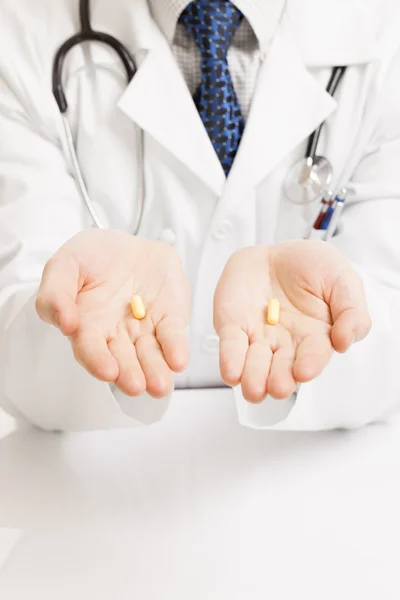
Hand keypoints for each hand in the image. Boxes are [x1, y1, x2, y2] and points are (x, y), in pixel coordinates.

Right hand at [36, 229, 189, 397]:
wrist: (128, 243)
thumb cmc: (93, 257)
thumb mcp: (65, 264)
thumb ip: (56, 293)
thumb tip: (64, 323)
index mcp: (88, 326)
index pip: (90, 349)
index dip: (97, 360)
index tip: (107, 370)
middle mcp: (117, 334)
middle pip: (122, 360)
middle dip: (129, 374)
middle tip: (135, 385)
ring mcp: (145, 328)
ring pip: (150, 354)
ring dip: (155, 371)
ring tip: (159, 385)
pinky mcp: (170, 318)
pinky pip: (173, 334)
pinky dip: (175, 347)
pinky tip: (178, 360)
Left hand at [214, 240, 370, 402]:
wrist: (275, 251)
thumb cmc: (312, 267)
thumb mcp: (342, 280)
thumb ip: (352, 310)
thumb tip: (345, 343)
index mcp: (315, 337)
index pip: (313, 356)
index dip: (309, 364)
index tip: (304, 370)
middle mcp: (286, 344)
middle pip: (282, 369)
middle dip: (279, 380)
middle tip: (278, 387)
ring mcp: (258, 338)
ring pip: (254, 365)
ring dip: (253, 379)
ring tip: (254, 390)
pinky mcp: (232, 328)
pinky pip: (231, 346)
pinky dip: (230, 360)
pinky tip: (232, 373)